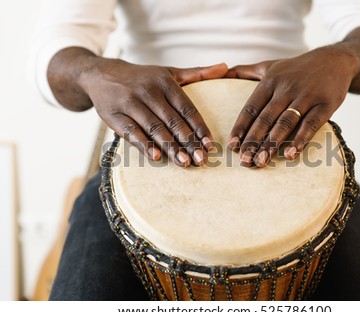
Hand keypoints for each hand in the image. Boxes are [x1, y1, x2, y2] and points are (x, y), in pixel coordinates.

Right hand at [79, 58, 227, 166]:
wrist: (100, 74)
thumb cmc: (142, 78)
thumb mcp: (169, 72)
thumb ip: (197, 73)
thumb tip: (226, 67)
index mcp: (165, 82)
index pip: (186, 108)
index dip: (199, 127)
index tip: (210, 144)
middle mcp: (148, 91)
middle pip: (172, 120)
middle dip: (188, 142)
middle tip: (201, 160)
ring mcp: (130, 103)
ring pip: (154, 128)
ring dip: (171, 147)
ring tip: (185, 162)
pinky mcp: (113, 115)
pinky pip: (131, 132)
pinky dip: (144, 145)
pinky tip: (157, 157)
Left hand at [226, 45, 359, 166]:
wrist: (335, 60)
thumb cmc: (297, 68)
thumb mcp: (270, 65)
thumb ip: (245, 71)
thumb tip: (220, 72)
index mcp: (270, 81)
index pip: (251, 107)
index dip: (241, 127)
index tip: (232, 146)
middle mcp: (286, 88)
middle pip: (265, 118)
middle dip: (253, 141)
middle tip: (243, 161)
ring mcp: (306, 96)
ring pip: (285, 123)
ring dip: (272, 144)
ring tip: (261, 162)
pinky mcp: (326, 104)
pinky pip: (311, 124)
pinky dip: (300, 139)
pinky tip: (290, 154)